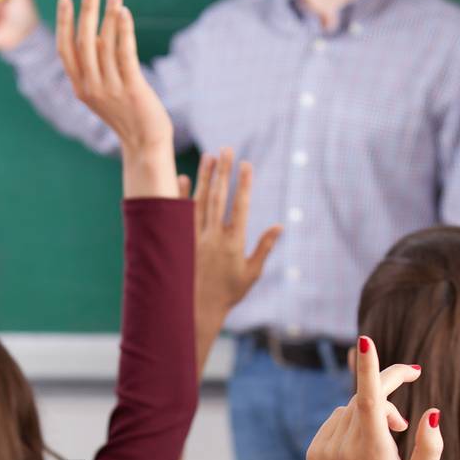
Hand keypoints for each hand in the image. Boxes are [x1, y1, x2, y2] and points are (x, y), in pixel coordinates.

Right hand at [56, 0, 173, 172]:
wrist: (145, 143)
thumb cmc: (127, 114)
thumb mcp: (105, 90)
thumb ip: (98, 65)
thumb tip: (97, 32)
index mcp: (80, 87)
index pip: (66, 50)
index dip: (64, 23)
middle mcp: (91, 87)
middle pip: (84, 41)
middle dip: (86, 10)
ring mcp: (110, 88)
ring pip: (105, 44)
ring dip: (109, 14)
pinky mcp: (131, 88)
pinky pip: (125, 54)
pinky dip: (124, 31)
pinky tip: (124, 12)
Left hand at [183, 150, 281, 365]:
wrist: (197, 310)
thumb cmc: (228, 294)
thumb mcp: (251, 273)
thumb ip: (264, 248)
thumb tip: (279, 226)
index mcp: (233, 243)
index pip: (240, 207)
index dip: (244, 184)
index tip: (247, 164)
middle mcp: (213, 237)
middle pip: (219, 197)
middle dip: (223, 172)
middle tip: (227, 148)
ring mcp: (194, 238)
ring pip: (200, 202)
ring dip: (205, 178)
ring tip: (209, 156)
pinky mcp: (181, 242)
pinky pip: (180, 215)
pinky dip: (181, 197)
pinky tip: (183, 178)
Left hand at [306, 337, 441, 459]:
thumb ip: (430, 447)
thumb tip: (431, 412)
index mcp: (372, 452)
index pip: (368, 399)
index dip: (369, 368)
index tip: (364, 340)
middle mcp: (343, 448)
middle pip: (364, 397)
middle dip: (388, 393)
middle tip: (407, 414)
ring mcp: (324, 449)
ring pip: (351, 407)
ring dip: (372, 412)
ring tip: (390, 440)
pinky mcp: (314, 452)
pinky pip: (337, 420)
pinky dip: (353, 422)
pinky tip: (365, 448)